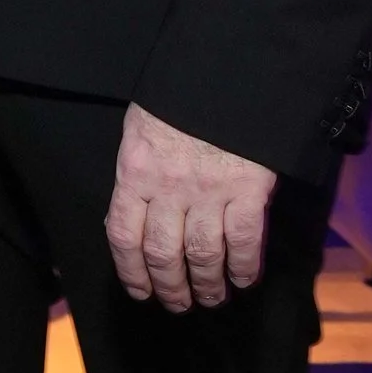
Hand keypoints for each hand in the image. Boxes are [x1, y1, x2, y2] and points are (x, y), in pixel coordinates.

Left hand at [106, 106, 275, 314]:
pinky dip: (244, 267)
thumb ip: (137, 172)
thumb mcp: (141, 129)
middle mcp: (168, 188)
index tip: (141, 292)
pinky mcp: (247, 189)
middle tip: (178, 304)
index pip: (124, 237)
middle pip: (163, 254)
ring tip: (211, 299)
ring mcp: (209, 191)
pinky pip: (243, 240)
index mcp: (135, 172)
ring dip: (207, 285)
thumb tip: (130, 216)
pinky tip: (243, 280)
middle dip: (170, 287)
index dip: (131, 273)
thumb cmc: (179, 97)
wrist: (226, 68)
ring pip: (202, 255)